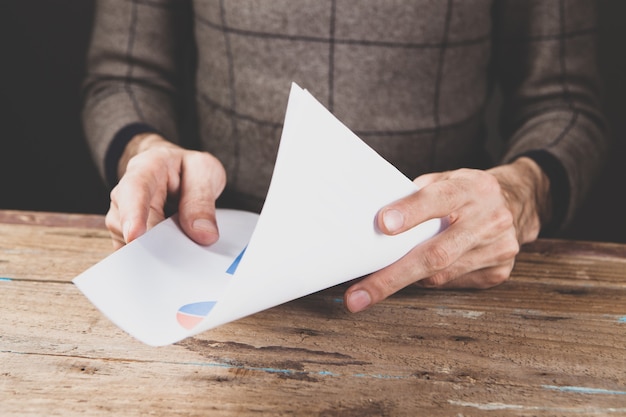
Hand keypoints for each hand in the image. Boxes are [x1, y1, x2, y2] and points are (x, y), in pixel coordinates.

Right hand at [105, 133, 225, 248]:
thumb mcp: (204, 172)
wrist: (175, 172)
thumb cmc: (187, 169)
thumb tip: (203, 235)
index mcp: (146, 169)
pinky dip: (155, 260)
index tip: (135, 235)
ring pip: (132, 245)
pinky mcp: (124, 237)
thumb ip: (202, 201)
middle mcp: (125, 193)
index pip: (134, 190)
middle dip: (157, 243)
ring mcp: (121, 217)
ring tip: (182, 243)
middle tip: (183, 253)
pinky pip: (135, 256)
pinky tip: (172, 253)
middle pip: (131, 226)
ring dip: (159, 252)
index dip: (133, 214)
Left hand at [344, 157, 550, 311]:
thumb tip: (374, 222)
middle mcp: (490, 219)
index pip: (439, 198)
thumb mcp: (445, 179)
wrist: (517, 202)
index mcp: (473, 188)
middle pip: (436, 253)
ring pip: (441, 275)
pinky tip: (411, 277)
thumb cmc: (465, 191)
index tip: (382, 224)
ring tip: (366, 292)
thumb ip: (416, 196)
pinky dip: (425, 281)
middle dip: (392, 277)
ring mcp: (498, 248)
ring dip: (400, 283)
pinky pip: (451, 283)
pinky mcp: (498, 271)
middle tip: (357, 296)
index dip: (410, 212)